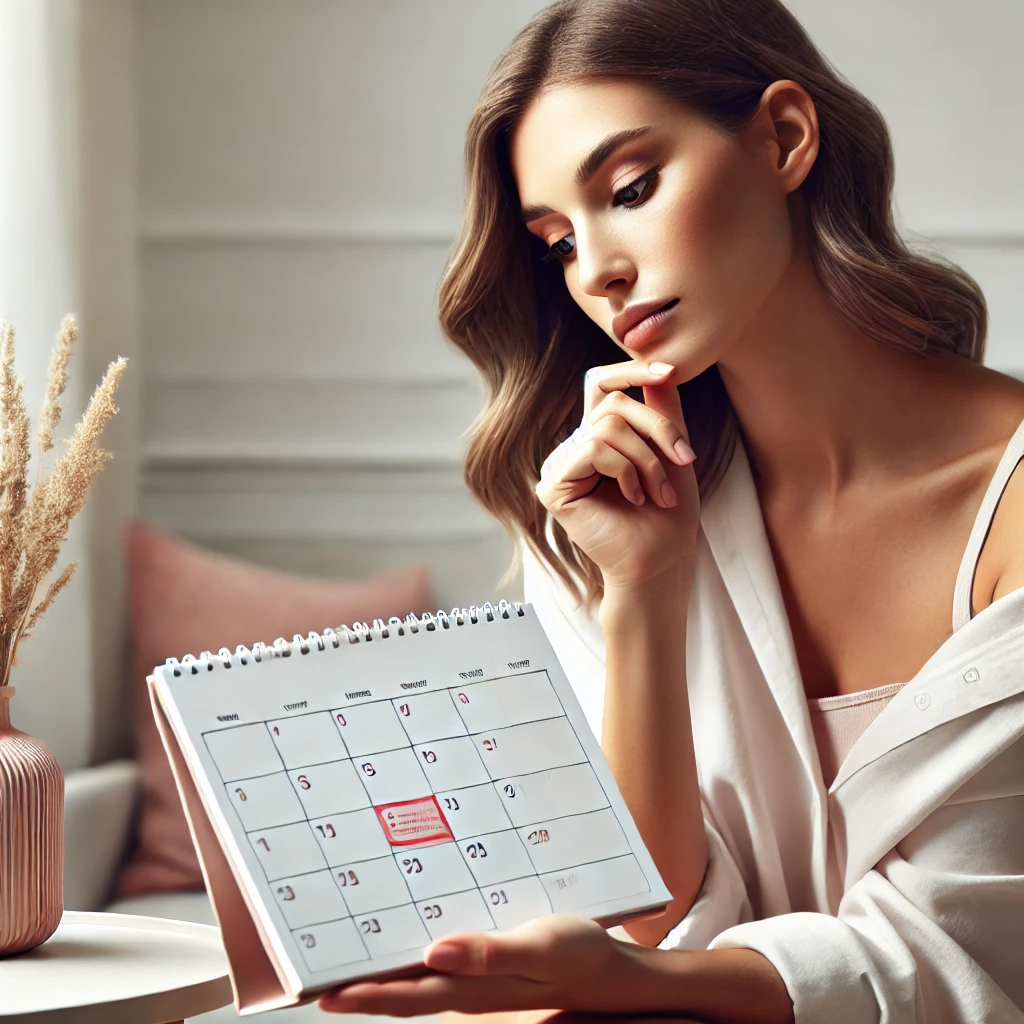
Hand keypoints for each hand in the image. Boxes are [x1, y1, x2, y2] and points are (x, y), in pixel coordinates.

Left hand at [317, 915, 649, 1017]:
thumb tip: (435, 953)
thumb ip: (490, 954)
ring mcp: (475, 981)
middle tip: (313, 980)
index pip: (407, 997)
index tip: (324, 993)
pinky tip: (402, 942)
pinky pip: (437, 966)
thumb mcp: (540, 949)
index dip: (364, 996)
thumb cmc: (578, 955)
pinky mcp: (485, 968)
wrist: (610, 971)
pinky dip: (411, 959)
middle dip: (357, 990)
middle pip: (401, 994)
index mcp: (474, 988)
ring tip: (342, 961)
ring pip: (415, 982)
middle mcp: (466, 989)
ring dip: (380, 974)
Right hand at [535, 361, 698, 588]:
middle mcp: (577, 446)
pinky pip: (593, 449)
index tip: (669, 370)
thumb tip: (658, 368)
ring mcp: (563, 465)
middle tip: (685, 459)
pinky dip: (624, 471)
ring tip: (659, 492)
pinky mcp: (555, 485)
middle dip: (657, 428)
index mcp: (600, 435)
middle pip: (613, 402)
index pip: (603, 385)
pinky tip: (634, 498)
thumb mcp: (672, 451)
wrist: (662, 560)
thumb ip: (663, 409)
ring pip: (607, 426)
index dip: (631, 370)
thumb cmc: (668, 514)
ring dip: (646, 459)